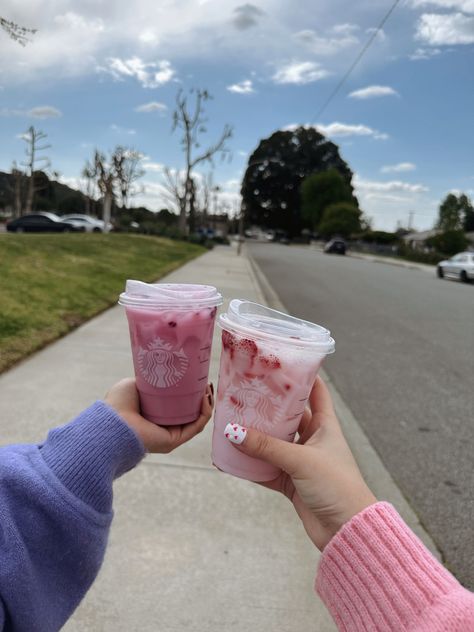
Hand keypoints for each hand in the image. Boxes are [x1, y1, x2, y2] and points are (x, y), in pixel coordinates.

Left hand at [105, 378, 213, 452]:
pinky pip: (195, 427)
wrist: (111, 420)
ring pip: (196, 419)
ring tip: (207, 388)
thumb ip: (150, 379)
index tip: (197, 377)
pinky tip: (204, 398)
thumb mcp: (135, 384)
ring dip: (206, 403)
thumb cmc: (118, 403)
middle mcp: (164, 426)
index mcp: (155, 414)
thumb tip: (164, 369)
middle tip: (206, 382)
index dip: (191, 392)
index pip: (179, 404)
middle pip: (191, 412)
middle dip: (203, 397)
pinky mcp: (173, 441)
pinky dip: (204, 413)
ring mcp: (170, 435)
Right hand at [227, 377, 375, 549]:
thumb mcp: (301, 461)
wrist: (348, 531)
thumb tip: (233, 432)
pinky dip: (250, 466)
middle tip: (245, 392)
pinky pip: (266, 469)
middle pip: (288, 416)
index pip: (316, 392)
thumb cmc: (337, 486)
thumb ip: (267, 447)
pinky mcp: (292, 483)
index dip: (302, 376)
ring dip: (255, 436)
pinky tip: (232, 459)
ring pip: (273, 443)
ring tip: (232, 422)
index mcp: (325, 426)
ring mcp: (301, 462)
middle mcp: (313, 440)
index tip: (281, 362)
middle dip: (268, 406)